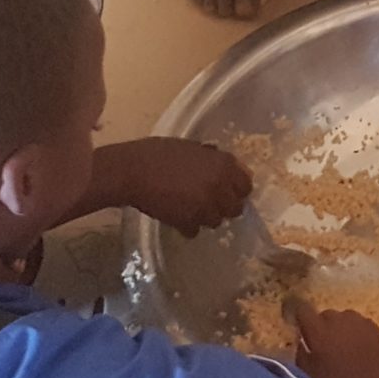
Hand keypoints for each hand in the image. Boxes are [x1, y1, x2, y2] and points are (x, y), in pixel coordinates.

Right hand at [110, 139, 250, 234]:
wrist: (132, 171)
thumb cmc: (158, 153)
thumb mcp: (191, 147)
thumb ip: (212, 158)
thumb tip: (226, 166)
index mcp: (223, 165)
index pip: (246, 185)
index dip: (237, 188)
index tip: (227, 189)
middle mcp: (220, 187)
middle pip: (235, 208)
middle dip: (224, 206)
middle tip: (209, 201)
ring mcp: (205, 207)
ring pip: (216, 221)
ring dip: (206, 216)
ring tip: (190, 207)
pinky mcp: (188, 223)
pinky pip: (196, 230)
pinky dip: (188, 225)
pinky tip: (177, 215)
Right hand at [287, 299, 378, 377]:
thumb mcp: (308, 377)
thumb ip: (299, 353)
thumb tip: (298, 339)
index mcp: (320, 330)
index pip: (301, 306)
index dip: (293, 309)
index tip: (290, 317)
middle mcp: (342, 321)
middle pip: (325, 314)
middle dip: (319, 326)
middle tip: (319, 346)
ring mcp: (364, 325)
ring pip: (345, 319)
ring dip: (340, 329)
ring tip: (339, 349)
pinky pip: (362, 327)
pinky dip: (356, 335)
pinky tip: (357, 352)